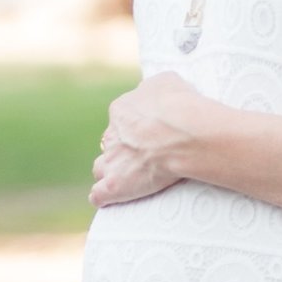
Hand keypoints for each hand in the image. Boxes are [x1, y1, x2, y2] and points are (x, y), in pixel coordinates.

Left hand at [91, 71, 222, 208]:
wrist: (183, 133)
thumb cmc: (180, 105)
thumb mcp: (167, 82)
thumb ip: (154, 88)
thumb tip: (154, 92)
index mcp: (121, 110)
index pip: (121, 120)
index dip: (135, 129)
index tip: (151, 134)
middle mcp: (112, 135)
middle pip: (110, 143)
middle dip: (122, 149)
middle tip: (144, 155)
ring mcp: (111, 161)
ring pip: (100, 167)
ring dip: (110, 171)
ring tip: (127, 178)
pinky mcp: (114, 185)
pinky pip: (99, 195)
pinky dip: (103, 196)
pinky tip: (110, 198)